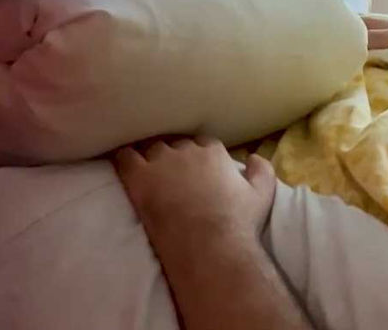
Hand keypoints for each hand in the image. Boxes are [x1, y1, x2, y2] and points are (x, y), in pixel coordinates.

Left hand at [113, 137, 276, 247]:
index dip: (197, 155)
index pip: (201, 143)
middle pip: (175, 144)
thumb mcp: (262, 193)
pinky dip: (124, 158)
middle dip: (174, 155)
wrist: (208, 245)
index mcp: (213, 152)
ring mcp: (160, 162)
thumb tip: (253, 157)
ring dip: (151, 157)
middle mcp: (186, 150)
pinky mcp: (138, 178)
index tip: (196, 168)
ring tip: (149, 170)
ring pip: (150, 148)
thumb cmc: (238, 221)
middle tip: (172, 173)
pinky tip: (124, 165)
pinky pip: (125, 157)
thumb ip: (262, 169)